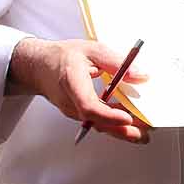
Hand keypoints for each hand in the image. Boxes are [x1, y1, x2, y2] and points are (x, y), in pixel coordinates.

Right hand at [8, 37, 149, 143]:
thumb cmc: (63, 56)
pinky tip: (131, 125)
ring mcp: (73, 110)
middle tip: (145, 133)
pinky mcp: (78, 114)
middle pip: (96, 122)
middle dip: (121, 130)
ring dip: (121, 131)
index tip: (127, 118)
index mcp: (72, 82)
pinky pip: (97, 122)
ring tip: (143, 133)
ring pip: (98, 125)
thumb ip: (116, 62)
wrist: (39, 66)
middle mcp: (70, 101)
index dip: (108, 115)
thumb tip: (140, 76)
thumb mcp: (92, 50)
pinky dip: (114, 125)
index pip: (88, 105)